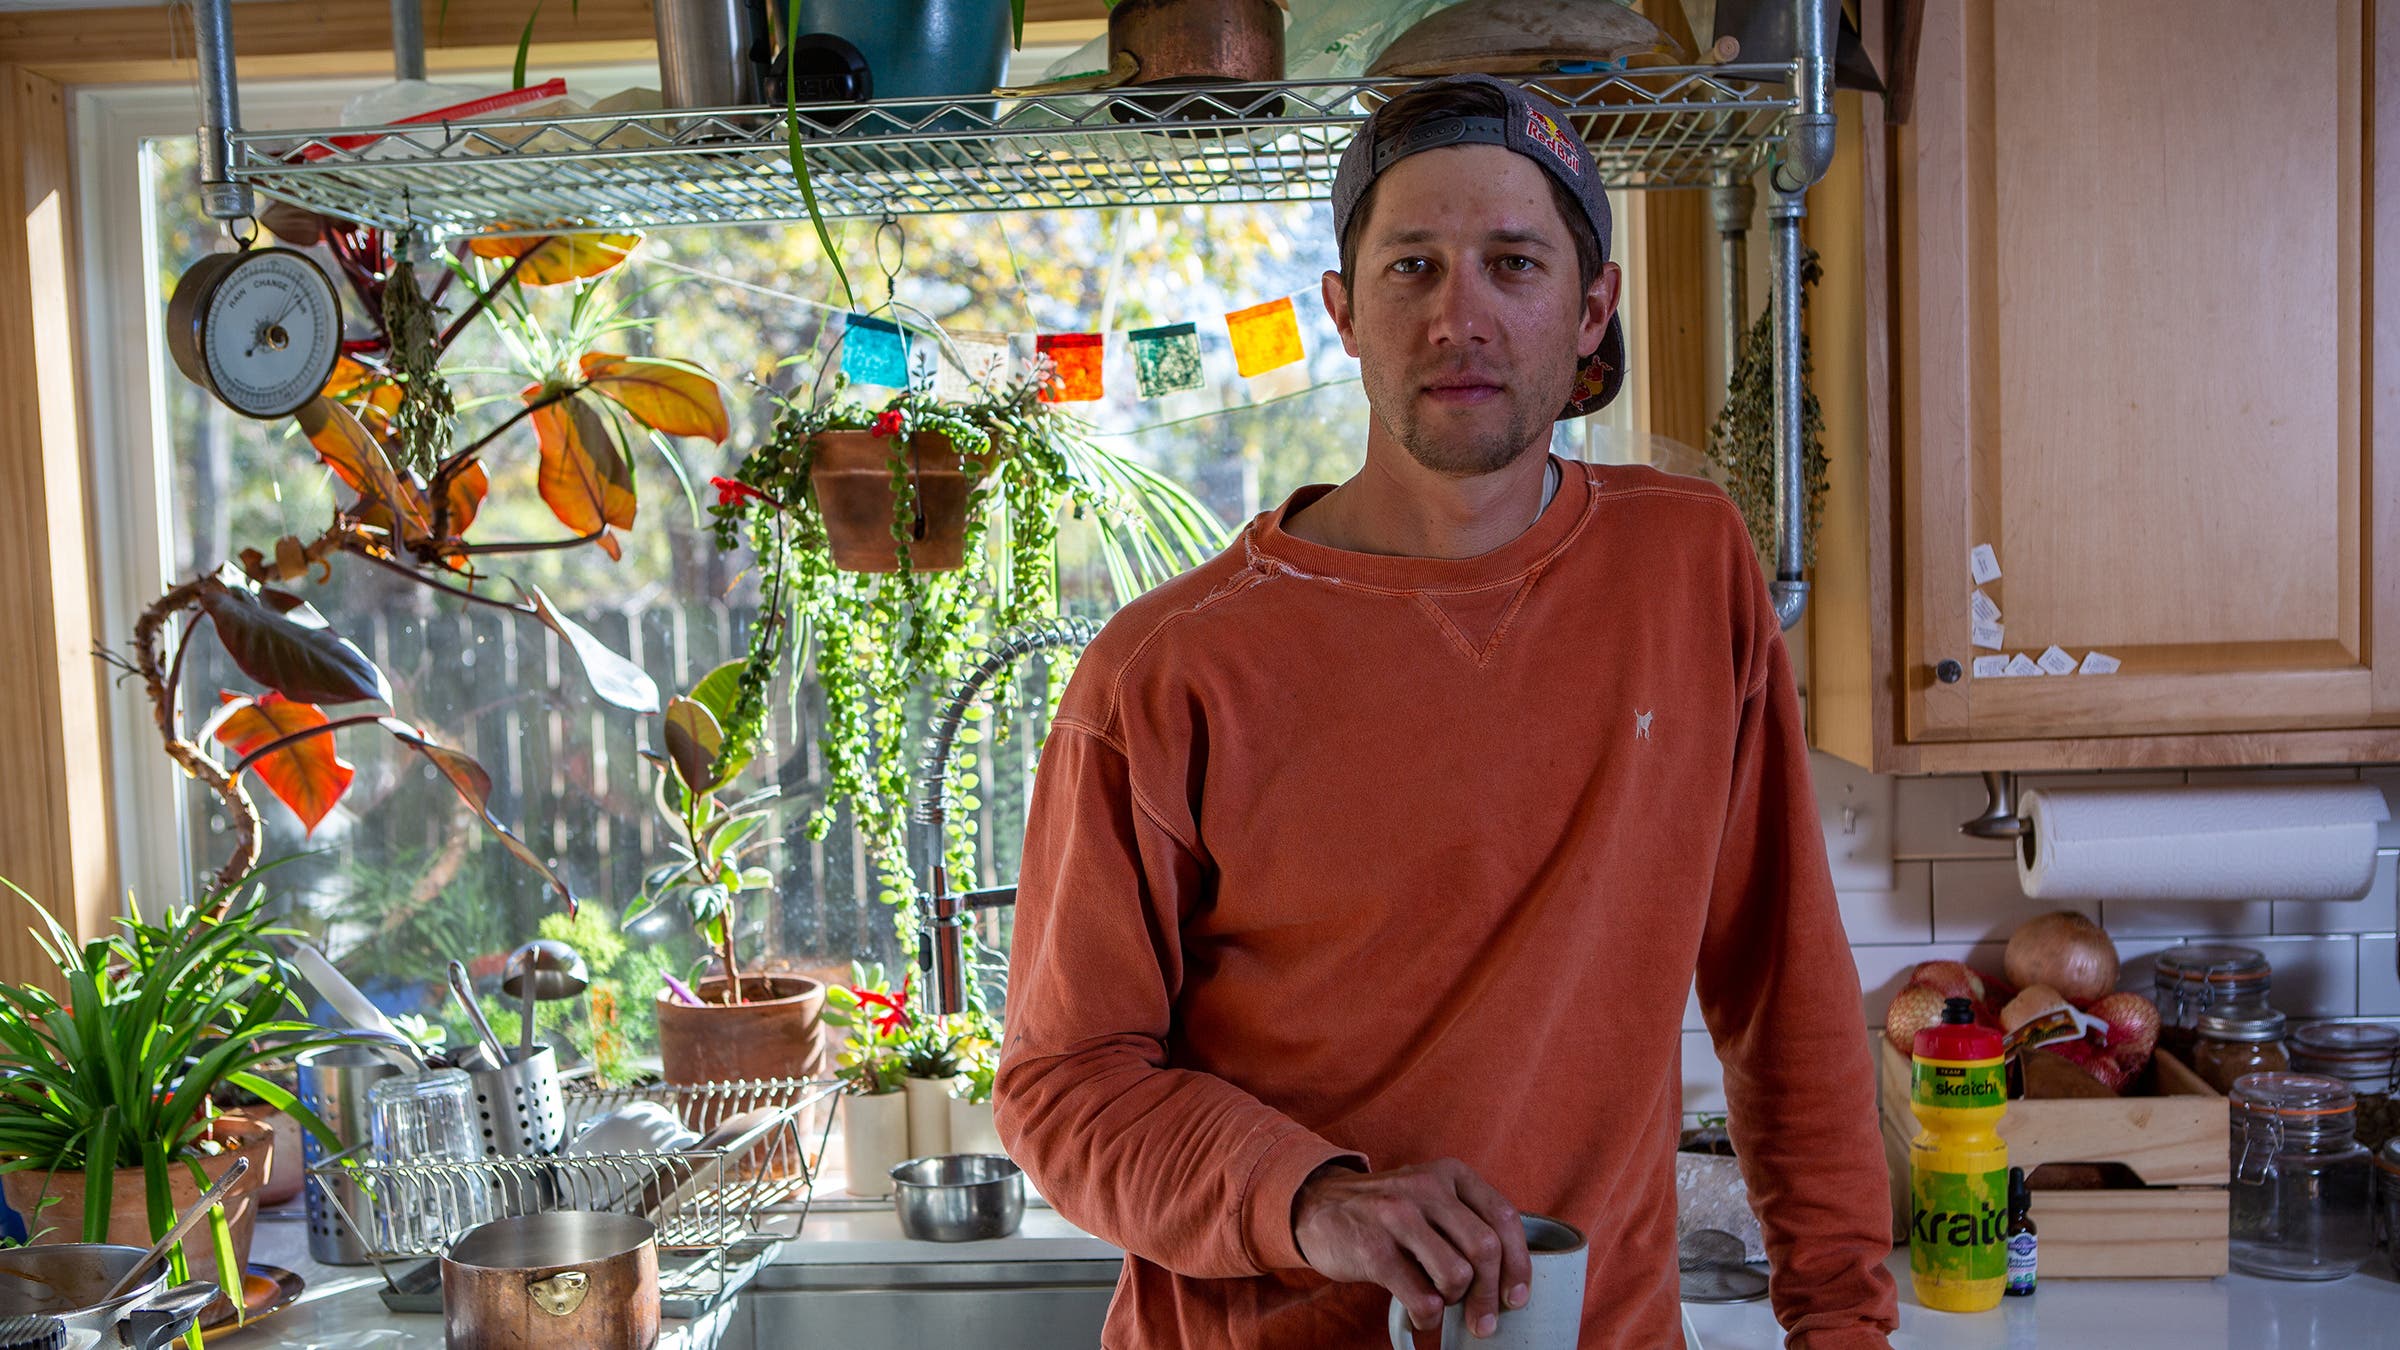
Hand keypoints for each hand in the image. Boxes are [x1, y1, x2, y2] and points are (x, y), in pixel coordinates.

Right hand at [1292, 1158, 1530, 1339]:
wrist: (1318, 1205)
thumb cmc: (1386, 1211)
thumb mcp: (1429, 1197)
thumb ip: (1466, 1222)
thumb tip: (1508, 1279)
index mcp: (1450, 1174)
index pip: (1504, 1218)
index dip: (1519, 1264)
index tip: (1516, 1297)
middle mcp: (1427, 1187)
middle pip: (1485, 1249)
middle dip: (1490, 1296)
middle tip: (1483, 1322)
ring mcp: (1398, 1215)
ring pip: (1456, 1273)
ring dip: (1453, 1302)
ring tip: (1438, 1301)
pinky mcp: (1374, 1247)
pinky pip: (1420, 1295)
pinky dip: (1427, 1315)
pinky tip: (1420, 1313)